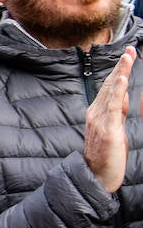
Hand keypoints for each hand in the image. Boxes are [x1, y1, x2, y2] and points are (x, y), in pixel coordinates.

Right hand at [85, 46, 135, 192]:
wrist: (96, 177)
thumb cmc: (106, 157)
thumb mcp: (114, 130)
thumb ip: (117, 112)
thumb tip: (123, 96)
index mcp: (98, 113)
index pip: (110, 87)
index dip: (119, 70)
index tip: (129, 54)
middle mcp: (96, 114)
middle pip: (109, 85)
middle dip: (121, 67)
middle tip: (130, 49)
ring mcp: (100, 121)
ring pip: (111, 93)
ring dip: (119, 74)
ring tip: (128, 58)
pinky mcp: (107, 131)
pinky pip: (112, 108)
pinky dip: (116, 92)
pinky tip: (120, 80)